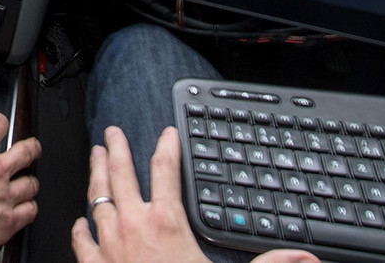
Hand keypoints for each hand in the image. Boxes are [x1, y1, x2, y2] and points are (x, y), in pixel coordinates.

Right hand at [0, 111, 41, 253]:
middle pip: (28, 150)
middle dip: (31, 148)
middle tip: (30, 149)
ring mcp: (5, 195)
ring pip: (31, 184)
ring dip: (29, 183)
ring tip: (26, 184)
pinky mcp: (8, 219)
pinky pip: (29, 212)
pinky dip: (28, 209)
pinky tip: (24, 208)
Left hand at [71, 125, 317, 262]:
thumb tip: (304, 257)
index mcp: (166, 221)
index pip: (164, 170)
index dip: (166, 146)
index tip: (167, 133)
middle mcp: (133, 225)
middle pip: (121, 174)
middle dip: (116, 149)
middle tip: (112, 133)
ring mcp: (109, 244)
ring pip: (97, 198)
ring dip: (95, 175)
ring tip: (94, 158)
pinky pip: (82, 241)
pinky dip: (80, 228)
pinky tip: (80, 221)